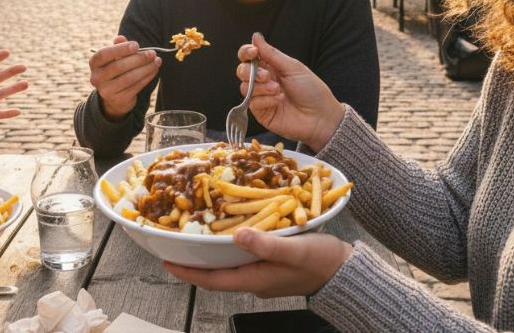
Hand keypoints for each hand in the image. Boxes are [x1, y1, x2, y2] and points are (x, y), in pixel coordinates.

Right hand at [89, 36, 159, 119]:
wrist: (114, 97)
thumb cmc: (116, 70)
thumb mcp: (114, 57)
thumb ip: (118, 47)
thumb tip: (121, 38)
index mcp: (94, 63)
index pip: (104, 54)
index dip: (120, 49)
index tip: (136, 45)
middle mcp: (96, 78)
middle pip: (118, 66)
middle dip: (138, 59)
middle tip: (152, 53)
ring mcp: (106, 91)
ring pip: (129, 78)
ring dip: (146, 68)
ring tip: (157, 61)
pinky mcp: (119, 99)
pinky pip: (136, 87)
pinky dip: (147, 77)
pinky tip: (154, 70)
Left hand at [164, 228, 351, 297]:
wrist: (346, 271)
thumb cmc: (322, 261)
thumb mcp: (294, 249)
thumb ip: (266, 243)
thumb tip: (237, 235)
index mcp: (256, 279)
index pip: (213, 280)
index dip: (188, 272)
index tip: (167, 262)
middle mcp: (255, 280)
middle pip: (217, 274)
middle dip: (195, 263)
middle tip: (175, 247)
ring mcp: (264, 274)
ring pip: (229, 266)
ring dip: (211, 255)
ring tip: (195, 238)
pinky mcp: (272, 266)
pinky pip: (244, 258)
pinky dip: (230, 248)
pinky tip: (230, 233)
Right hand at [237, 33, 344, 151]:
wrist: (320, 116)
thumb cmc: (311, 90)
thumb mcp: (292, 67)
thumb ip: (271, 54)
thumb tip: (255, 37)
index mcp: (271, 67)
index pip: (249, 56)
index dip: (246, 52)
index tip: (253, 52)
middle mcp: (263, 81)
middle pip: (242, 71)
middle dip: (251, 71)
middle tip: (267, 76)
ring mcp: (261, 97)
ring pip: (244, 87)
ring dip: (260, 87)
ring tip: (278, 89)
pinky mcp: (261, 112)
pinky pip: (252, 103)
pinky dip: (265, 100)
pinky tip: (279, 100)